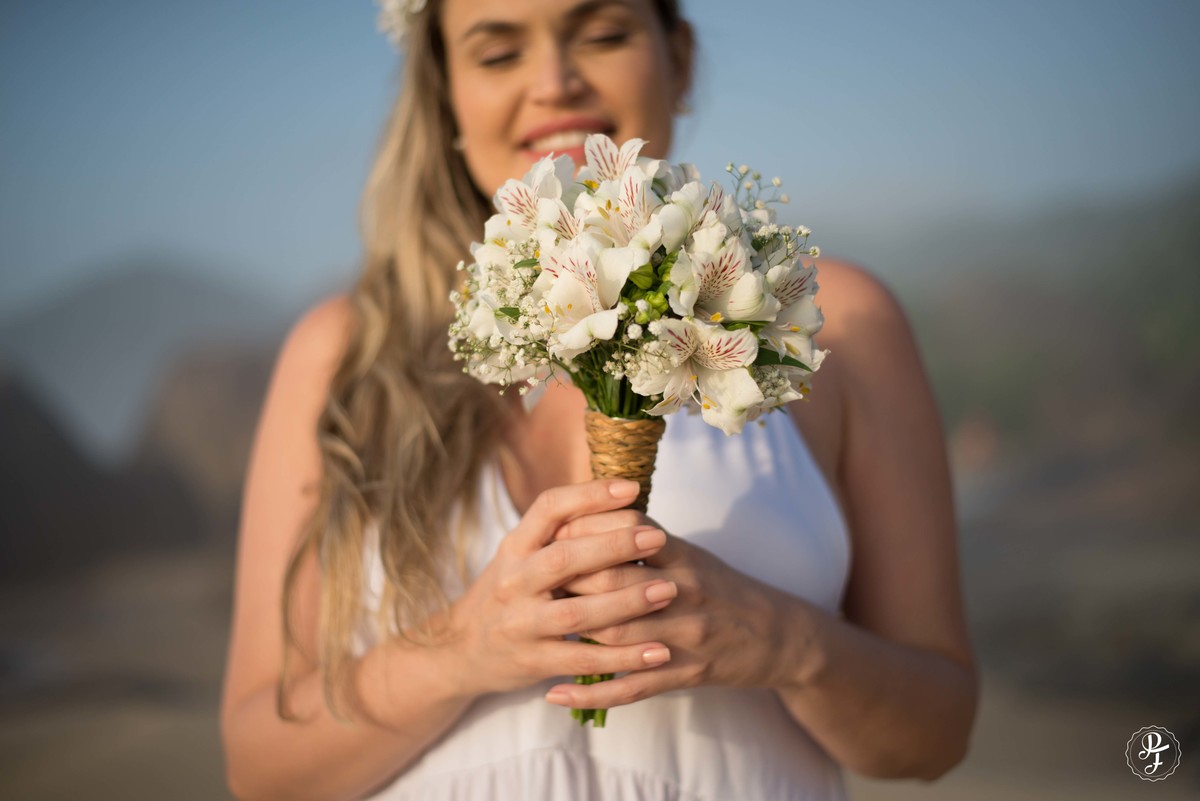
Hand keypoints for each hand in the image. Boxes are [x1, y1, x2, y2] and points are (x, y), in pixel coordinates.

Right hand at [442, 479, 679, 697]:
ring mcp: (522, 624)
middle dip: (615, 546)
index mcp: (515, 547)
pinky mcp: (534, 661)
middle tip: (658, 538)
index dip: (589, 495)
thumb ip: (560, 534)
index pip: (548, 508)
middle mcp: (514, 581)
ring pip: (577, 613)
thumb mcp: (521, 557)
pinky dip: (624, 657)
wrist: (461, 650)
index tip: (631, 488)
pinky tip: (659, 651)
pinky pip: (584, 660)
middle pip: (565, 558)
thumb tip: (621, 500)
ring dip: (627, 603)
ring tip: (668, 591)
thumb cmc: (509, 594)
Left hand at [542, 514, 803, 710]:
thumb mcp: (689, 554)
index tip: (549, 538)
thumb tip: (585, 520)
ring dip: (573, 635)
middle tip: (533, 585)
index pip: (624, 533)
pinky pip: (632, 687)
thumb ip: (643, 540)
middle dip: (568, 582)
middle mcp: (684, 590)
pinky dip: (590, 693)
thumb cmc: (722, 588)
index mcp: (681, 555)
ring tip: (537, 633)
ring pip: (618, 634)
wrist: (780, 635)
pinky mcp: (689, 674)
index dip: (583, 534)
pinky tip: (554, 695)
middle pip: (613, 582)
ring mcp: (686, 635)